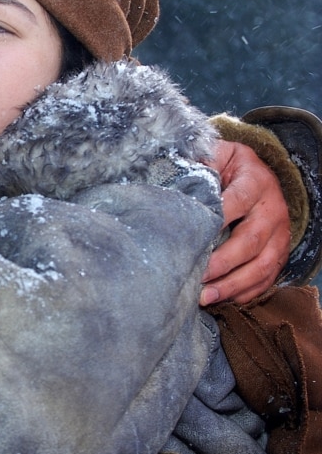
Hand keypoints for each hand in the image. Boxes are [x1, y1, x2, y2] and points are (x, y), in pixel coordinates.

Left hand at [200, 141, 290, 305]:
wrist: (257, 173)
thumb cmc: (229, 166)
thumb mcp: (217, 154)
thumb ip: (200, 161)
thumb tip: (173, 174)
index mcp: (256, 181)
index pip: (239, 200)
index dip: (219, 217)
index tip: (194, 233)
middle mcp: (272, 209)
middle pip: (251, 241)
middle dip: (223, 262)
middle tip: (197, 275)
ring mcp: (279, 235)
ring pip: (262, 266)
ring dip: (233, 284)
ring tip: (206, 296)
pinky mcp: (279, 253)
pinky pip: (267, 278)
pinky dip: (246, 292)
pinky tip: (223, 299)